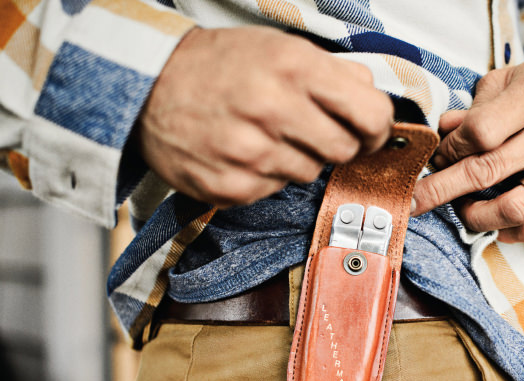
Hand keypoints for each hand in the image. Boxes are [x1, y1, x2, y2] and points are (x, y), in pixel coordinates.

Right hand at [137, 26, 393, 206]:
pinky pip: (276, 189)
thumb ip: (331, 71)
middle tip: (314, 130)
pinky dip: (268, 174)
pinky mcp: (231, 187)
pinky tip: (245, 152)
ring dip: (299, 157)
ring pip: (310, 172)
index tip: (369, 130)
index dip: (377, 127)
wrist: (146, 87)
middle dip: (337, 142)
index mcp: (293, 68)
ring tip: (266, 134)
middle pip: (344, 149)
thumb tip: (369, 94)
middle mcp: (273, 110)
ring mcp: (250, 153)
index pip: (370, 114)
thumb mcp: (278, 47)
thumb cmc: (216, 65)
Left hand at [411, 60, 523, 241]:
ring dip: (476, 216)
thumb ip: (472, 109)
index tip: (437, 156)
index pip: (481, 131)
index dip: (450, 149)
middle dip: (442, 190)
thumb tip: (442, 134)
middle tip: (415, 200)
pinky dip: (505, 231)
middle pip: (488, 172)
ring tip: (463, 208)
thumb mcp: (508, 81)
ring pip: (514, 209)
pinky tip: (492, 220)